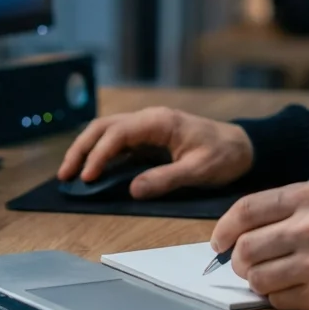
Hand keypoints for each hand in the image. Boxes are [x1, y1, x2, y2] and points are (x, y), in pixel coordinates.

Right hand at [57, 107, 254, 198]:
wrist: (243, 147)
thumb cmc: (224, 155)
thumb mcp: (198, 170)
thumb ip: (165, 179)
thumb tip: (132, 189)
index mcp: (159, 122)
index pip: (118, 133)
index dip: (98, 155)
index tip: (88, 178)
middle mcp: (149, 119)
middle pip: (103, 127)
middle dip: (81, 149)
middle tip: (65, 175)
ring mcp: (147, 127)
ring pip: (106, 131)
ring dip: (86, 150)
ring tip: (70, 173)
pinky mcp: (148, 138)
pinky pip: (117, 142)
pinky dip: (100, 154)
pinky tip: (91, 171)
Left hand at [210, 183, 308, 309]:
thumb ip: (285, 211)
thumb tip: (236, 235)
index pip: (245, 210)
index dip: (224, 229)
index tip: (218, 242)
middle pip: (245, 249)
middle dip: (239, 261)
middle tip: (247, 265)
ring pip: (257, 278)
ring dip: (258, 282)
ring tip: (277, 277)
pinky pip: (278, 301)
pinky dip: (280, 298)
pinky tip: (299, 289)